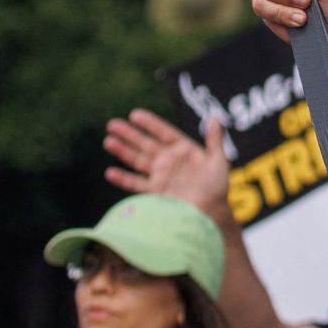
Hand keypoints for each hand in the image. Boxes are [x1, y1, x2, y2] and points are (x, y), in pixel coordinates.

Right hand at [106, 107, 229, 216]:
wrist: (211, 213)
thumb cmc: (217, 187)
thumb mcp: (219, 161)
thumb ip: (214, 139)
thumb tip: (216, 116)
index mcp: (183, 149)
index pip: (163, 132)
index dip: (149, 124)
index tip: (134, 114)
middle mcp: (168, 160)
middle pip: (145, 144)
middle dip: (129, 134)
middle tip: (112, 124)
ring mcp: (160, 175)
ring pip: (137, 160)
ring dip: (123, 151)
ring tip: (108, 141)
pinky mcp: (155, 191)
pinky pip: (136, 184)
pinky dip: (123, 179)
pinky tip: (110, 173)